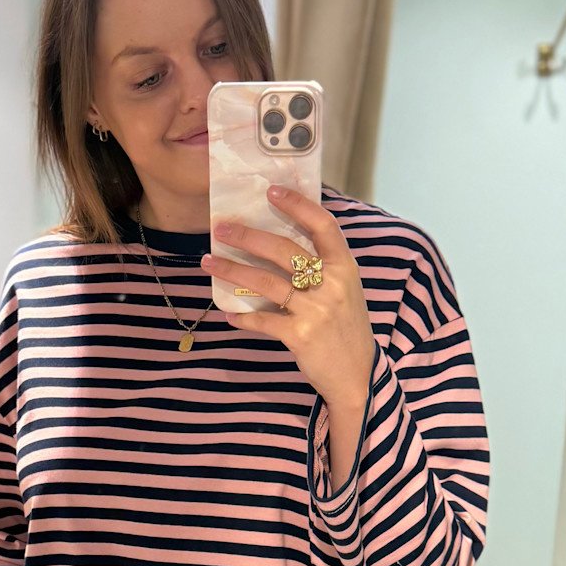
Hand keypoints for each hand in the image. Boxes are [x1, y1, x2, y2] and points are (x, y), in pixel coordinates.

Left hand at [202, 184, 375, 413]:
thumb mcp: (345, 290)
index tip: (271, 191)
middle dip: (247, 237)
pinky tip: (226, 313)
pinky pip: (262, 320)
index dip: (297, 205)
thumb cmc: (346, 327)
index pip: (323, 225)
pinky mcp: (300, 335)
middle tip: (220, 229)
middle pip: (283, 250)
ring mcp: (316, 310)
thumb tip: (281, 241)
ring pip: (266, 282)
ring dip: (232, 271)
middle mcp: (332, 284)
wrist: (357, 374)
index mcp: (345, 267)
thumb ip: (323, 267)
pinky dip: (242, 317)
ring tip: (208, 262)